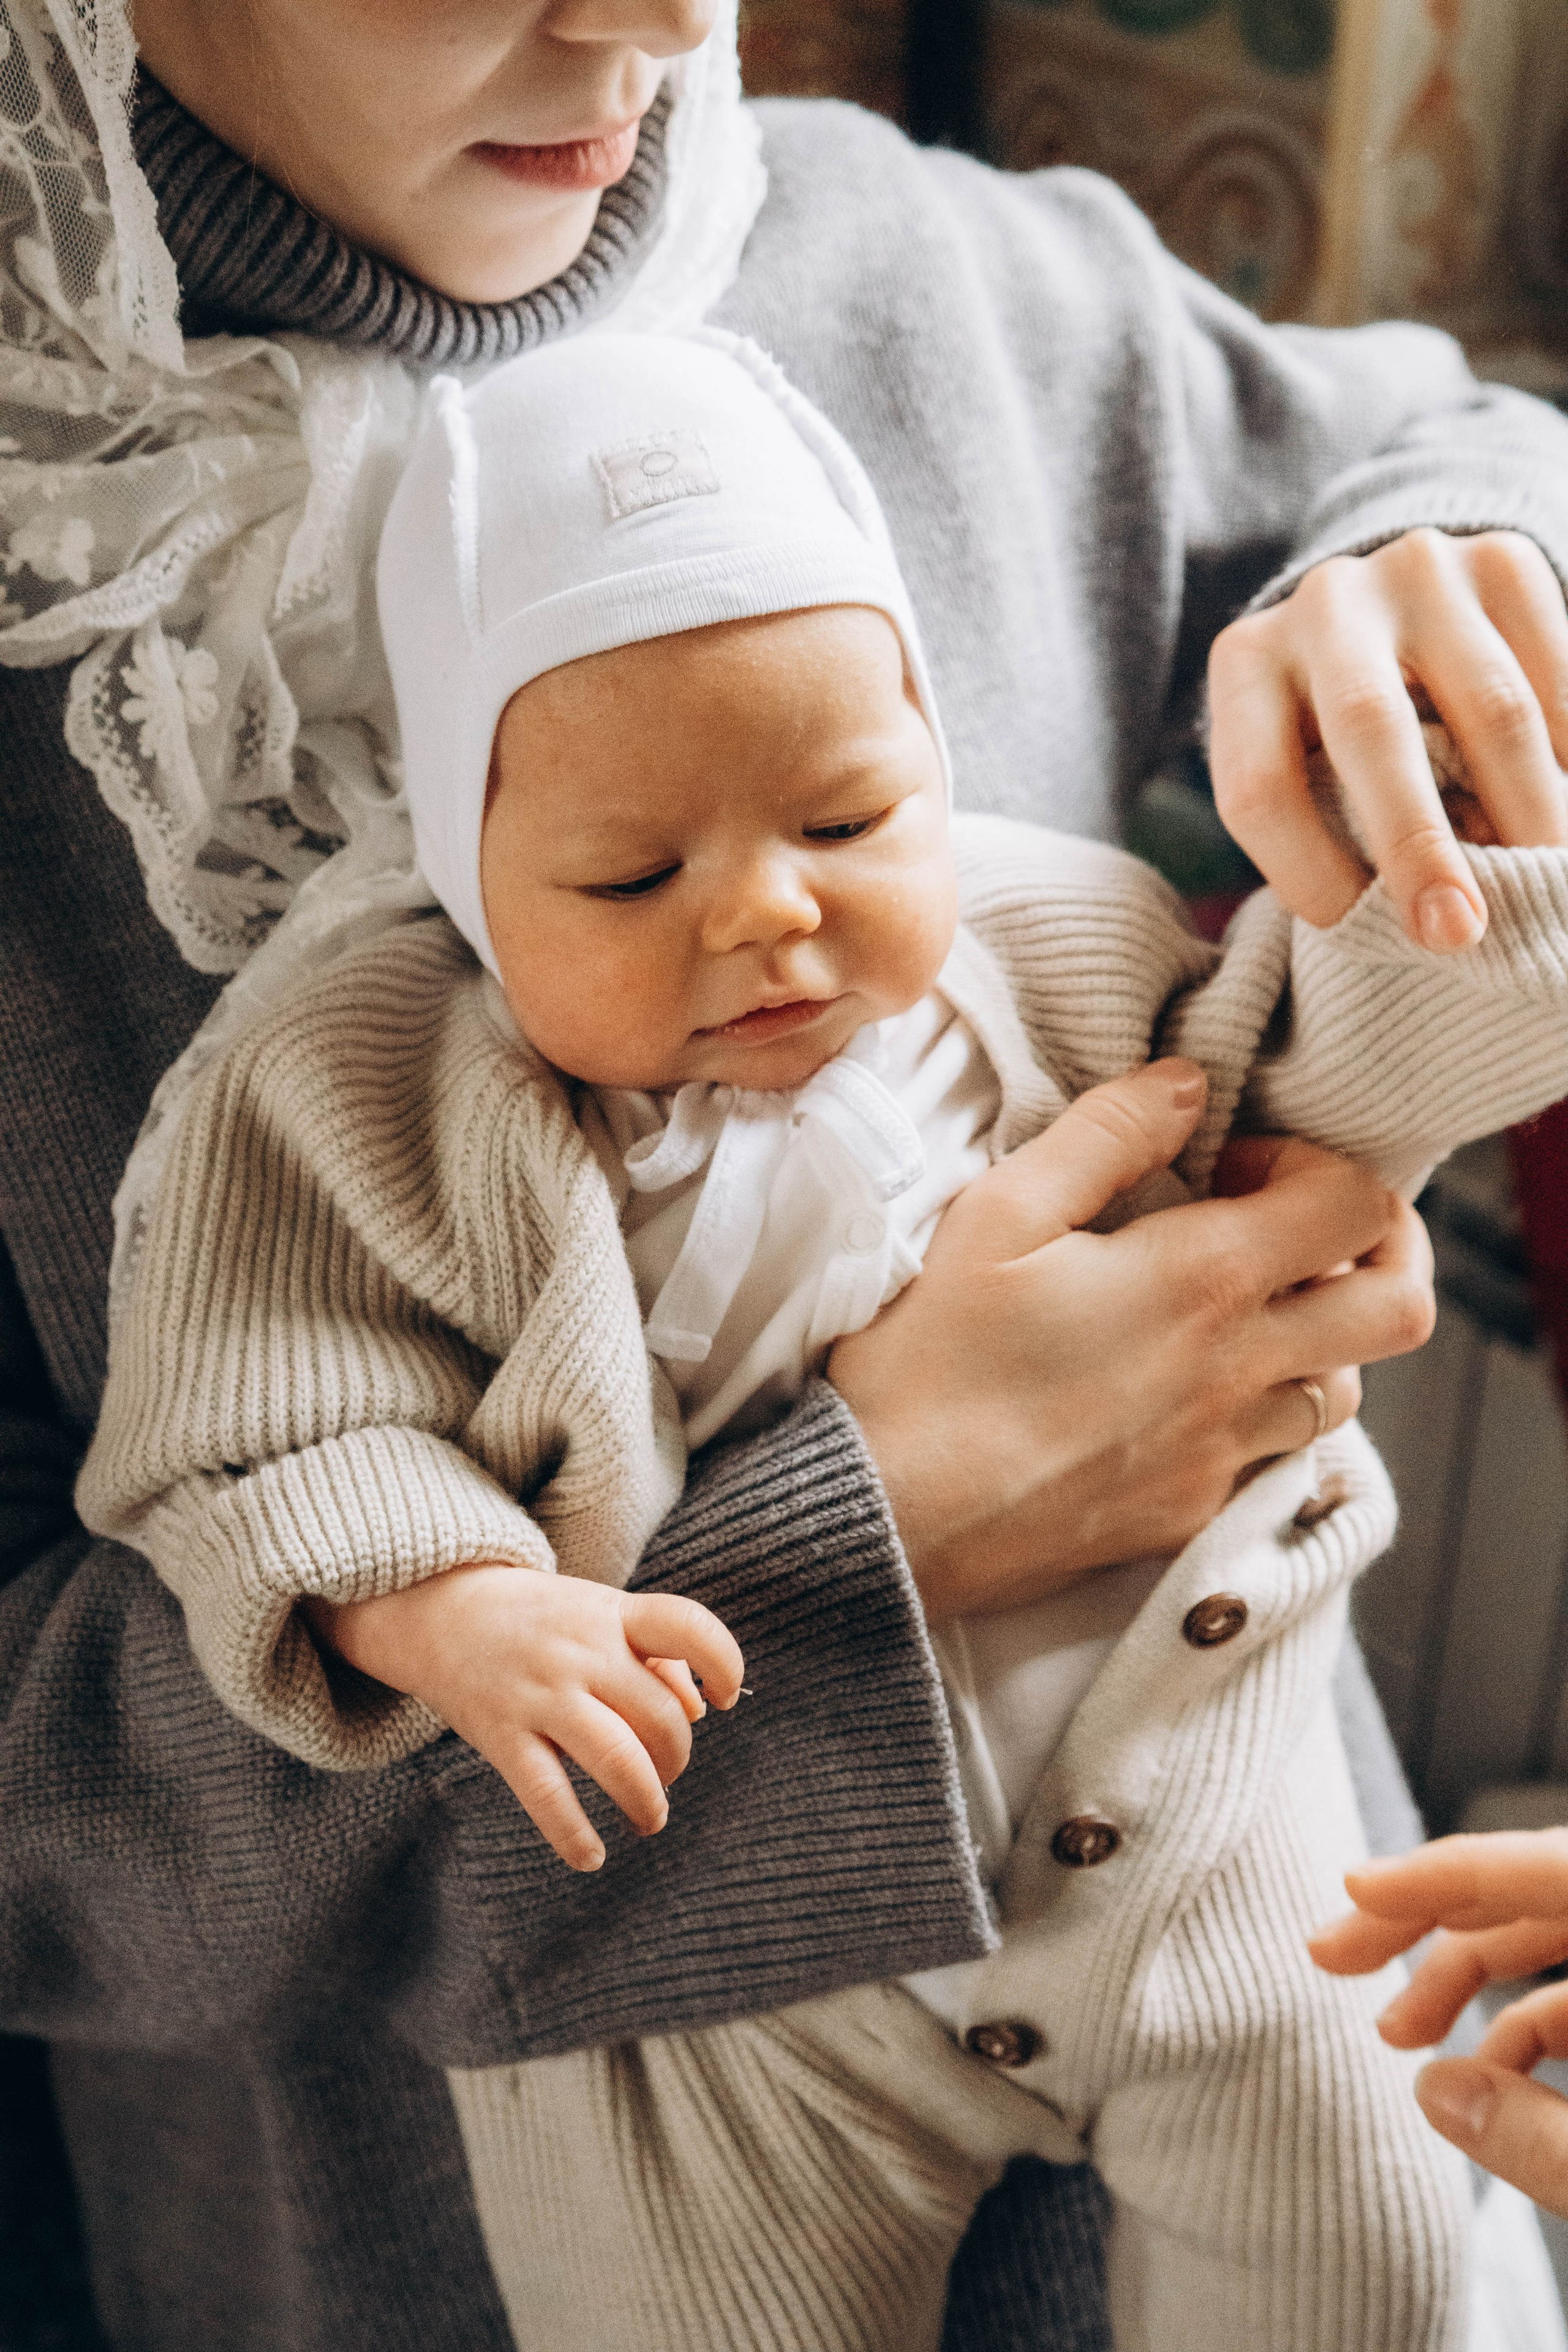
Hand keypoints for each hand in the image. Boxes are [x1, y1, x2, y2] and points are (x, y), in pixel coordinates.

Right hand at [304, 1568, 743, 1871]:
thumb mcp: (600, 1613)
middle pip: (659, 1716)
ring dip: (647, 1801)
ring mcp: (539, 1693)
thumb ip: (656, 1653)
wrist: (438, 1606)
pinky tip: (591, 1856)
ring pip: (618, 1760)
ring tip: (649, 1817)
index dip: (723, 1663)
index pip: (686, 1627)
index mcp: (610, 1613)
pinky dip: (575, 1837)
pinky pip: (548, 1797)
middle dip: (677, 1759)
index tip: (727, 1697)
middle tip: (667, 1774)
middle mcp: (579, 1651)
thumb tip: (698, 1710)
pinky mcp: (501, 1735)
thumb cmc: (540, 1618)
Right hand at [828, 1058, 1431, 1621]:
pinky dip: (1259, 1408)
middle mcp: (1236, 1372)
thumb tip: (1188, 1087)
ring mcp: (1221, 1452)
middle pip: (1398, 1306)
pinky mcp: (1190, 1511)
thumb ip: (1106, 1136)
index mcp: (1198, 1282)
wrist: (889, 1517)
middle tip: (1296, 1229)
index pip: (1353, 1206)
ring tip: (1228, 1311)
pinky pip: (1274, 1453)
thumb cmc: (930, 1360)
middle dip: (1376, 1249)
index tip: (1231, 1167)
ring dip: (1314, 1336)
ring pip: (1344, 1386)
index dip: (1312, 1164)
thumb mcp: (997, 1214)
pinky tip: (1184, 1387)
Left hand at [1210, 528, 1567, 949]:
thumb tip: (1428, 917)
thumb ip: (1331, 832)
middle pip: (1369, 730)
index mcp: (1245, 664)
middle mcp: (1323, 603)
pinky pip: (1558, 672)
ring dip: (1529, 812)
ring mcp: (1417, 569)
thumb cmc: (1333, 726)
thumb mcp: (1302, 769)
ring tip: (1548, 882)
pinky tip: (1565, 809)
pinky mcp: (1502, 559)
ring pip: (1492, 708)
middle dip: (1418, 844)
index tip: (1354, 930)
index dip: (1305, 873)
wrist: (1392, 597)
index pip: (1261, 786)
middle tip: (1459, 932)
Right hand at [1309, 1830, 1567, 2215]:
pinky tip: (1480, 2083)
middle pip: (1531, 1888)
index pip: (1539, 1865)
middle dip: (1423, 1921)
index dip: (1439, 1874)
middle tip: (1330, 1954)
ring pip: (1552, 1934)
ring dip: (1464, 1978)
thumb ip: (1544, 2142)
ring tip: (1396, 2036)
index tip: (1351, 1884)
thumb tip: (1439, 2095)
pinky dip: (1525, 2027)